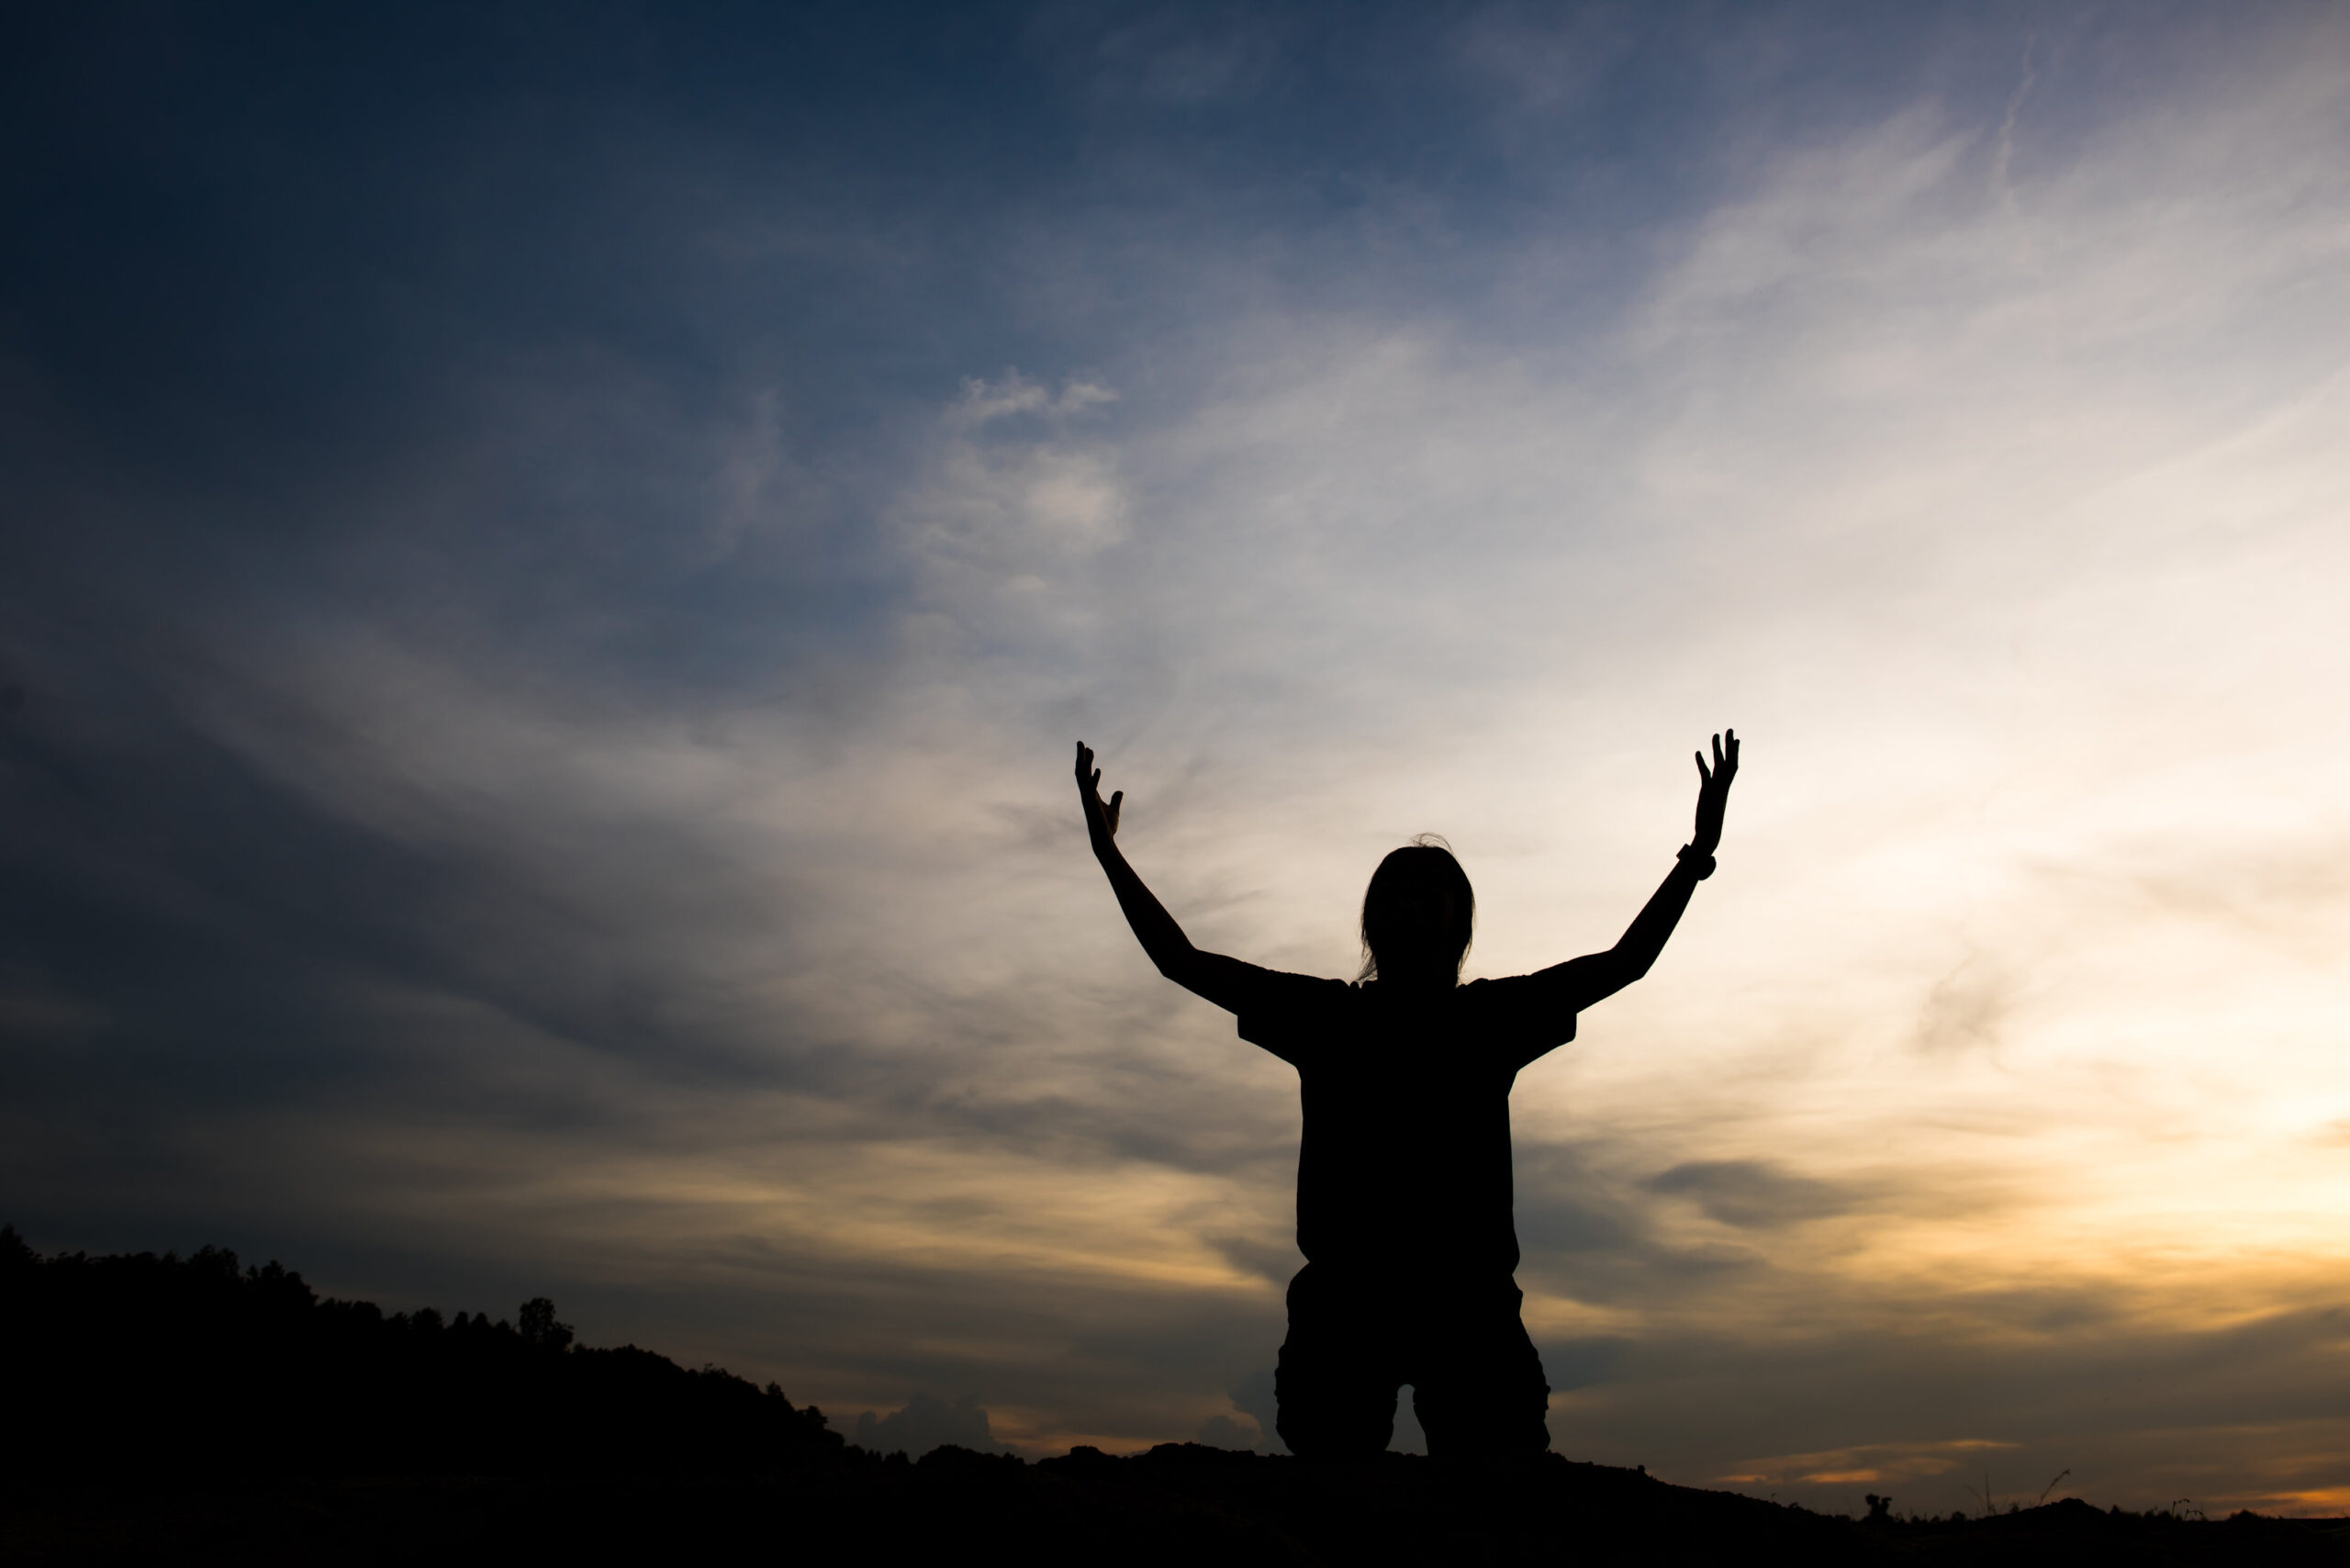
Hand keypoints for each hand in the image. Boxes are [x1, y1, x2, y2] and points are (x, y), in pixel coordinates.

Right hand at [1075, 741, 1122, 846]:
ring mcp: (1088, 799)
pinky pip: (1092, 790)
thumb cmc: (1107, 827)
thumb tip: (1120, 791)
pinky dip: (1094, 780)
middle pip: (1081, 771)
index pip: (1086, 773)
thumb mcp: (1114, 810)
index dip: (1087, 761)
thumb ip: (1116, 800)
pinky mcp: (1092, 806)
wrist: (1105, 841)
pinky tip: (1098, 769)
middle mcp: (1086, 794)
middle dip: (1080, 756)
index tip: (1089, 748)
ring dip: (1084, 763)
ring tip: (1087, 749)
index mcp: (1091, 794)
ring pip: (1083, 777)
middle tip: (1080, 742)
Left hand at [1690, 729, 1738, 855]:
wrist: (1709, 836)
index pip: (1732, 767)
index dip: (1734, 753)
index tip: (1736, 740)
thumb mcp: (1712, 808)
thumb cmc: (1710, 826)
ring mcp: (1717, 789)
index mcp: (1724, 788)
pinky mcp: (1708, 792)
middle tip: (1730, 729)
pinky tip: (1697, 752)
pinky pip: (1706, 774)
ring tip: (1716, 734)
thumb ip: (1713, 801)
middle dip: (1730, 745)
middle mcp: (1723, 786)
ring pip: (1720, 764)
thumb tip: (1711, 801)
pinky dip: (1702, 763)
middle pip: (1730, 761)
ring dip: (1718, 749)